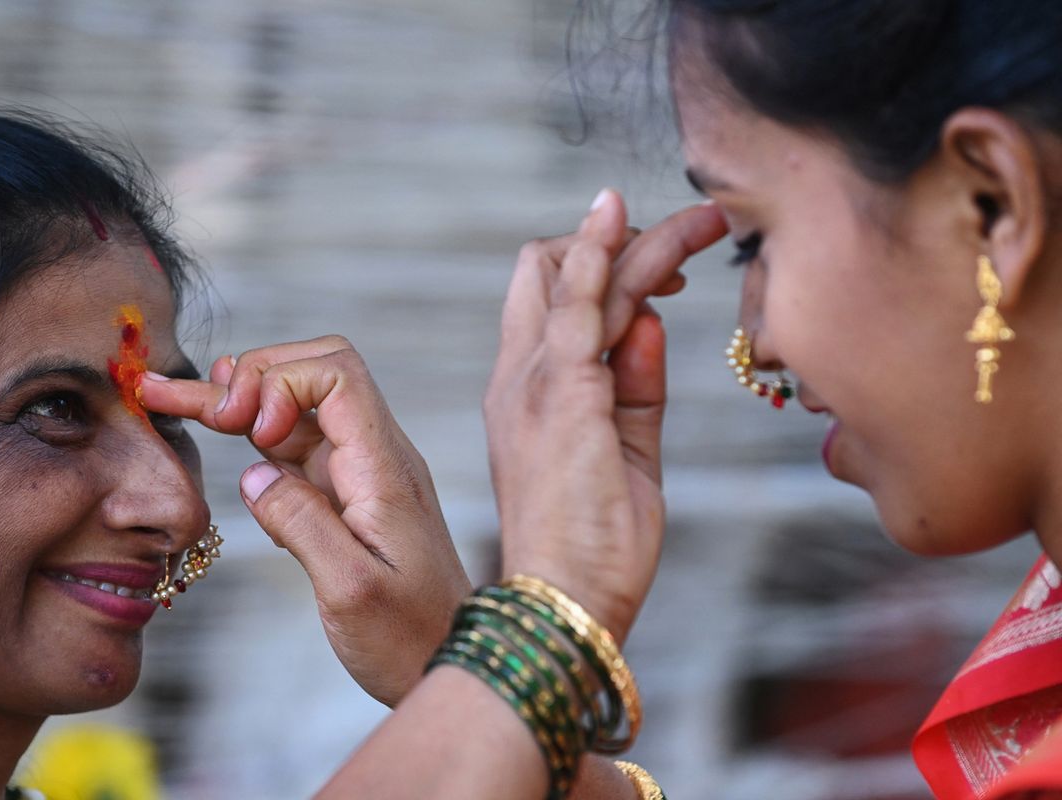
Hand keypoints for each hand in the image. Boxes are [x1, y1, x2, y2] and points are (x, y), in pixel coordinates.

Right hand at [140, 337, 472, 706]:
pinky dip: (254, 431)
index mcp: (384, 469)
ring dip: (242, 396)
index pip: (338, 375)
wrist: (447, 661)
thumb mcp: (351, 592)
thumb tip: (254, 473)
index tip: (250, 431)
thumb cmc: (409, 637)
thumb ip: (301, 524)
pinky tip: (218, 428)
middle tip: (200, 406)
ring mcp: (360, 471)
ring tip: (174, 394)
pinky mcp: (345, 492)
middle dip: (254, 376)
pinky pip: (297, 444)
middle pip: (316, 371)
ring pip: (298, 406)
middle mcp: (376, 456)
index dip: (282, 383)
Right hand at [485, 190, 725, 642]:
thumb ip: (636, 387)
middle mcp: (522, 374)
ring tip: (708, 223)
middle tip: (691, 235)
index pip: (554, 300)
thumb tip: (651, 322)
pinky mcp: (563, 391)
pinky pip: (579, 300)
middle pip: (552, 269)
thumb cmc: (594, 544)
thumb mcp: (629, 453)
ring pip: (579, 274)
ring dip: (645, 240)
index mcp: (531, 392)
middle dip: (620, 240)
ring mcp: (536, 379)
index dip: (605, 266)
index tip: (665, 269)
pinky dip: (605, 252)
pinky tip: (632, 219)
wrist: (563, 602)